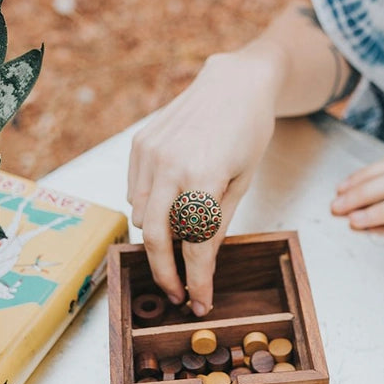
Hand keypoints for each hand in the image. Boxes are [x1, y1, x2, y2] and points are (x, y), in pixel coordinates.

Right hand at [127, 48, 279, 314]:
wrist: (234, 82)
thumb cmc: (249, 132)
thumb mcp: (243, 182)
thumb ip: (218, 224)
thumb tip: (201, 265)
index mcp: (204, 176)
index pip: (196, 244)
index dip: (197, 280)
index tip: (197, 301)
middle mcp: (170, 164)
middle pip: (157, 238)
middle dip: (166, 273)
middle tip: (178, 293)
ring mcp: (150, 153)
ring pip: (143, 217)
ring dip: (161, 235)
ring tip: (184, 233)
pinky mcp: (139, 144)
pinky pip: (135, 193)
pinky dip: (151, 206)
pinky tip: (172, 196)